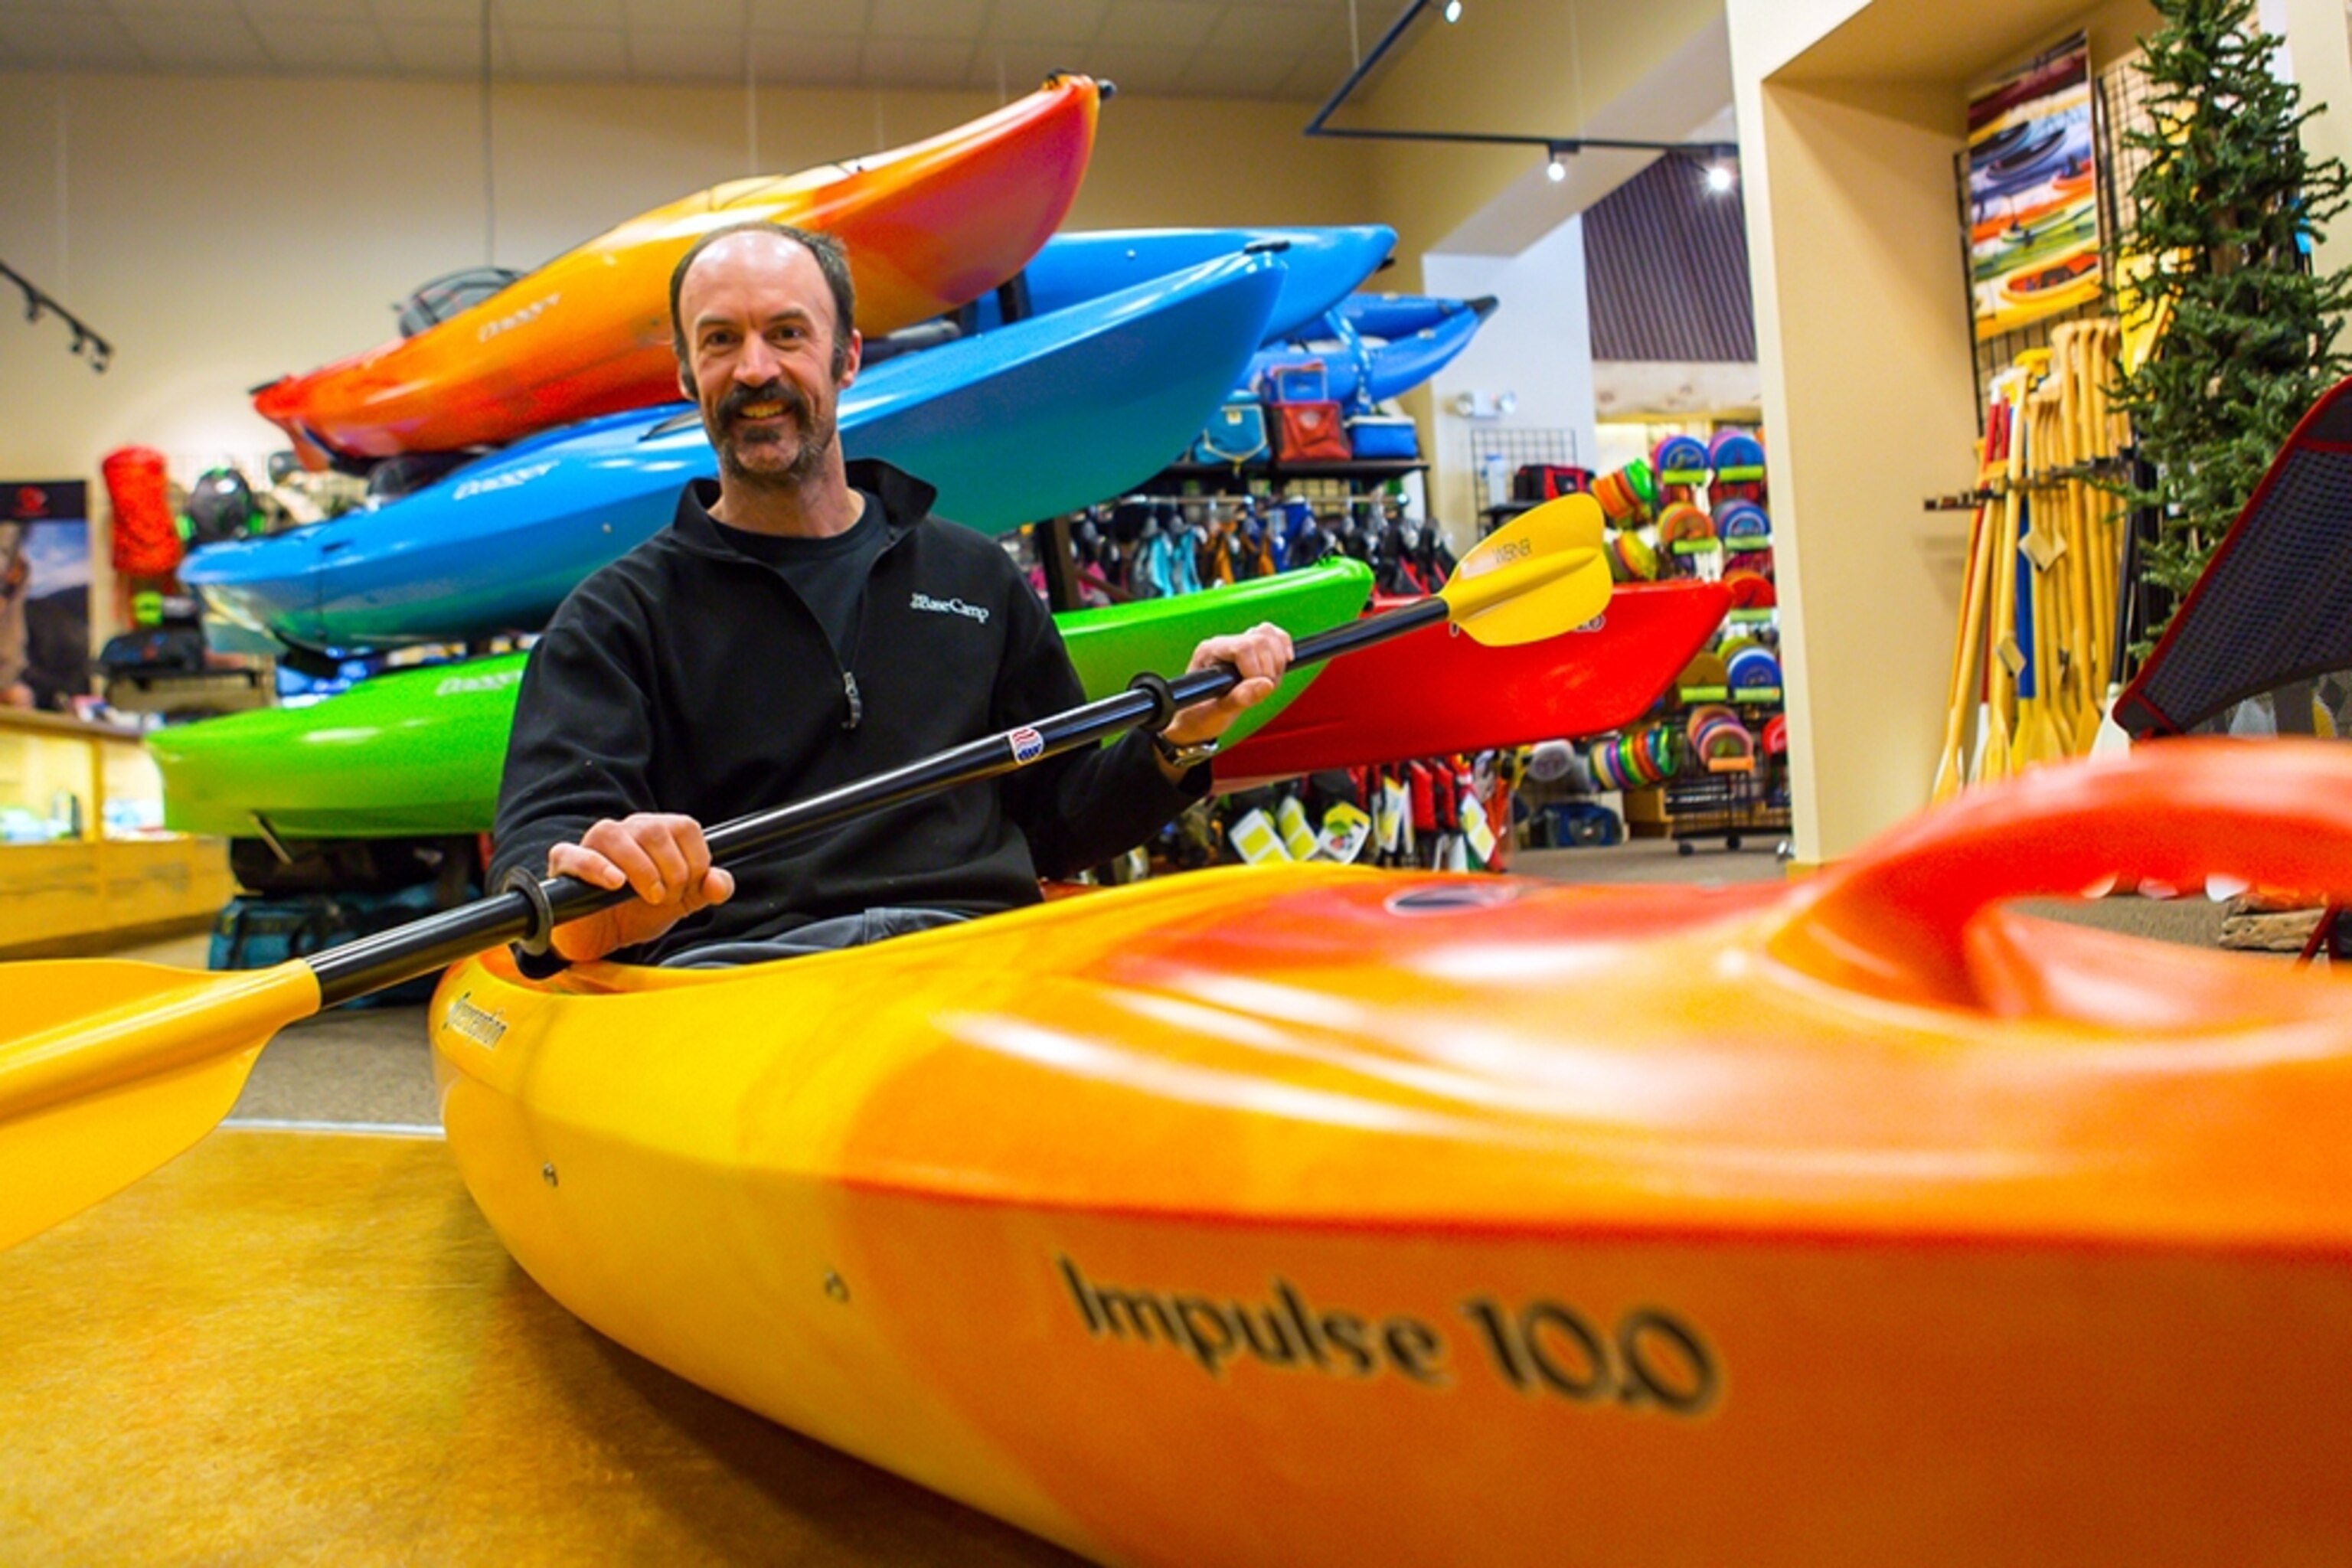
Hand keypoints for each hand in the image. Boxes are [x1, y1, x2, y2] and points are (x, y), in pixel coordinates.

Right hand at [544, 813, 734, 962]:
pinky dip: (596, 867)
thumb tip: (719, 883)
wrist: (600, 937)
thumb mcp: (682, 903)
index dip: (696, 860)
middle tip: (666, 898)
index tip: (690, 888)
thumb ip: (708, 890)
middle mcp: (626, 830)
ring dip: (641, 870)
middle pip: (654, 831)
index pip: (685, 826)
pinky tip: (615, 883)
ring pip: (616, 836)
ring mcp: (592, 844)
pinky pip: (575, 854)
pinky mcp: (565, 863)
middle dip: (672, 871)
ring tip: (649, 896)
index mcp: (657, 833)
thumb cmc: (637, 911)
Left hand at [1162, 621, 1294, 747]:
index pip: (1244, 647)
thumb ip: (1238, 699)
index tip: (1257, 692)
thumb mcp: (1215, 713)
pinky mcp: (1250, 649)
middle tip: (1264, 691)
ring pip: (1268, 634)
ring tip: (1268, 684)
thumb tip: (1266, 685)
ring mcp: (1237, 643)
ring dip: (1277, 661)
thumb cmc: (1198, 717)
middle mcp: (1223, 643)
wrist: (1195, 720)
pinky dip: (1283, 649)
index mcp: (1209, 652)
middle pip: (1260, 639)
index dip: (1257, 670)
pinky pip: (1273, 637)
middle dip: (1270, 668)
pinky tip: (1282, 665)